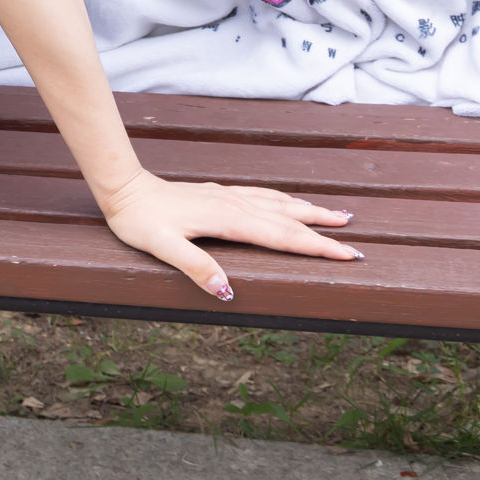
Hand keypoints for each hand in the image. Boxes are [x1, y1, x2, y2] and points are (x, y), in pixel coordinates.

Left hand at [96, 168, 359, 300]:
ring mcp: (227, 197)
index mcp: (228, 220)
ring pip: (279, 204)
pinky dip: (285, 201)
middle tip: (356, 243)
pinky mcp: (219, 193)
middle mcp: (234, 205)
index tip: (348, 256)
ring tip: (339, 216)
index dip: (316, 248)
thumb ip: (195, 266)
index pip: (282, 237)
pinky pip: (263, 196)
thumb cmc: (139, 221)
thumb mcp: (161, 247)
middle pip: (288, 220)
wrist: (122, 188)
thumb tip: (228, 290)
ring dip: (310, 211)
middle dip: (323, 232)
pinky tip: (291, 202)